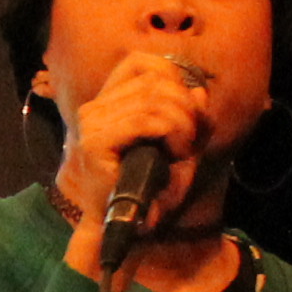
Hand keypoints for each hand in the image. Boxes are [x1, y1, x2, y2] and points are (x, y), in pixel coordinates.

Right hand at [55, 46, 221, 286]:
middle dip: (187, 106)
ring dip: (183, 123)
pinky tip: (175, 152)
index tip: (188, 111)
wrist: (123, 229)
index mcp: (108, 101)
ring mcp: (91, 122)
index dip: (174, 77)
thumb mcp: (177, 147)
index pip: (142, 62)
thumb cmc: (148, 191)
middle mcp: (95, 106)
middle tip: (191, 139)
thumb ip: (189, 116)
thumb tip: (199, 91)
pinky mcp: (95, 141)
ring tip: (183, 150)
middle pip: (156, 78)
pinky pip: (147, 119)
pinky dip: (172, 132)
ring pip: (156, 98)